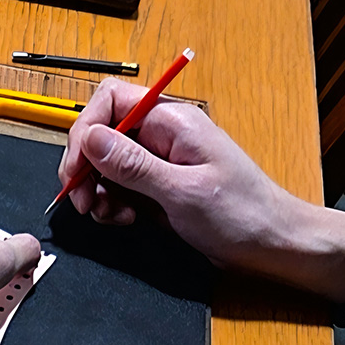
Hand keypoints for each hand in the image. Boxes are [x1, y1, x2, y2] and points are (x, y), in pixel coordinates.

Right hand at [59, 79, 295, 273]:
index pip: (110, 102)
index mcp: (172, 122)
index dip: (84, 133)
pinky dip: (111, 204)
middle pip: (101, 135)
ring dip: (97, 191)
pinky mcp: (156, 186)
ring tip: (111, 215)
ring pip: (104, 165)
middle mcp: (162, 135)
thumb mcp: (181, 191)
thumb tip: (92, 139)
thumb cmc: (241, 213)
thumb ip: (133, 165)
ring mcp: (157, 161)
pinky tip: (123, 218)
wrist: (268, 242)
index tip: (75, 170)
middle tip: (85, 202)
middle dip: (85, 169)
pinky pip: (118, 187)